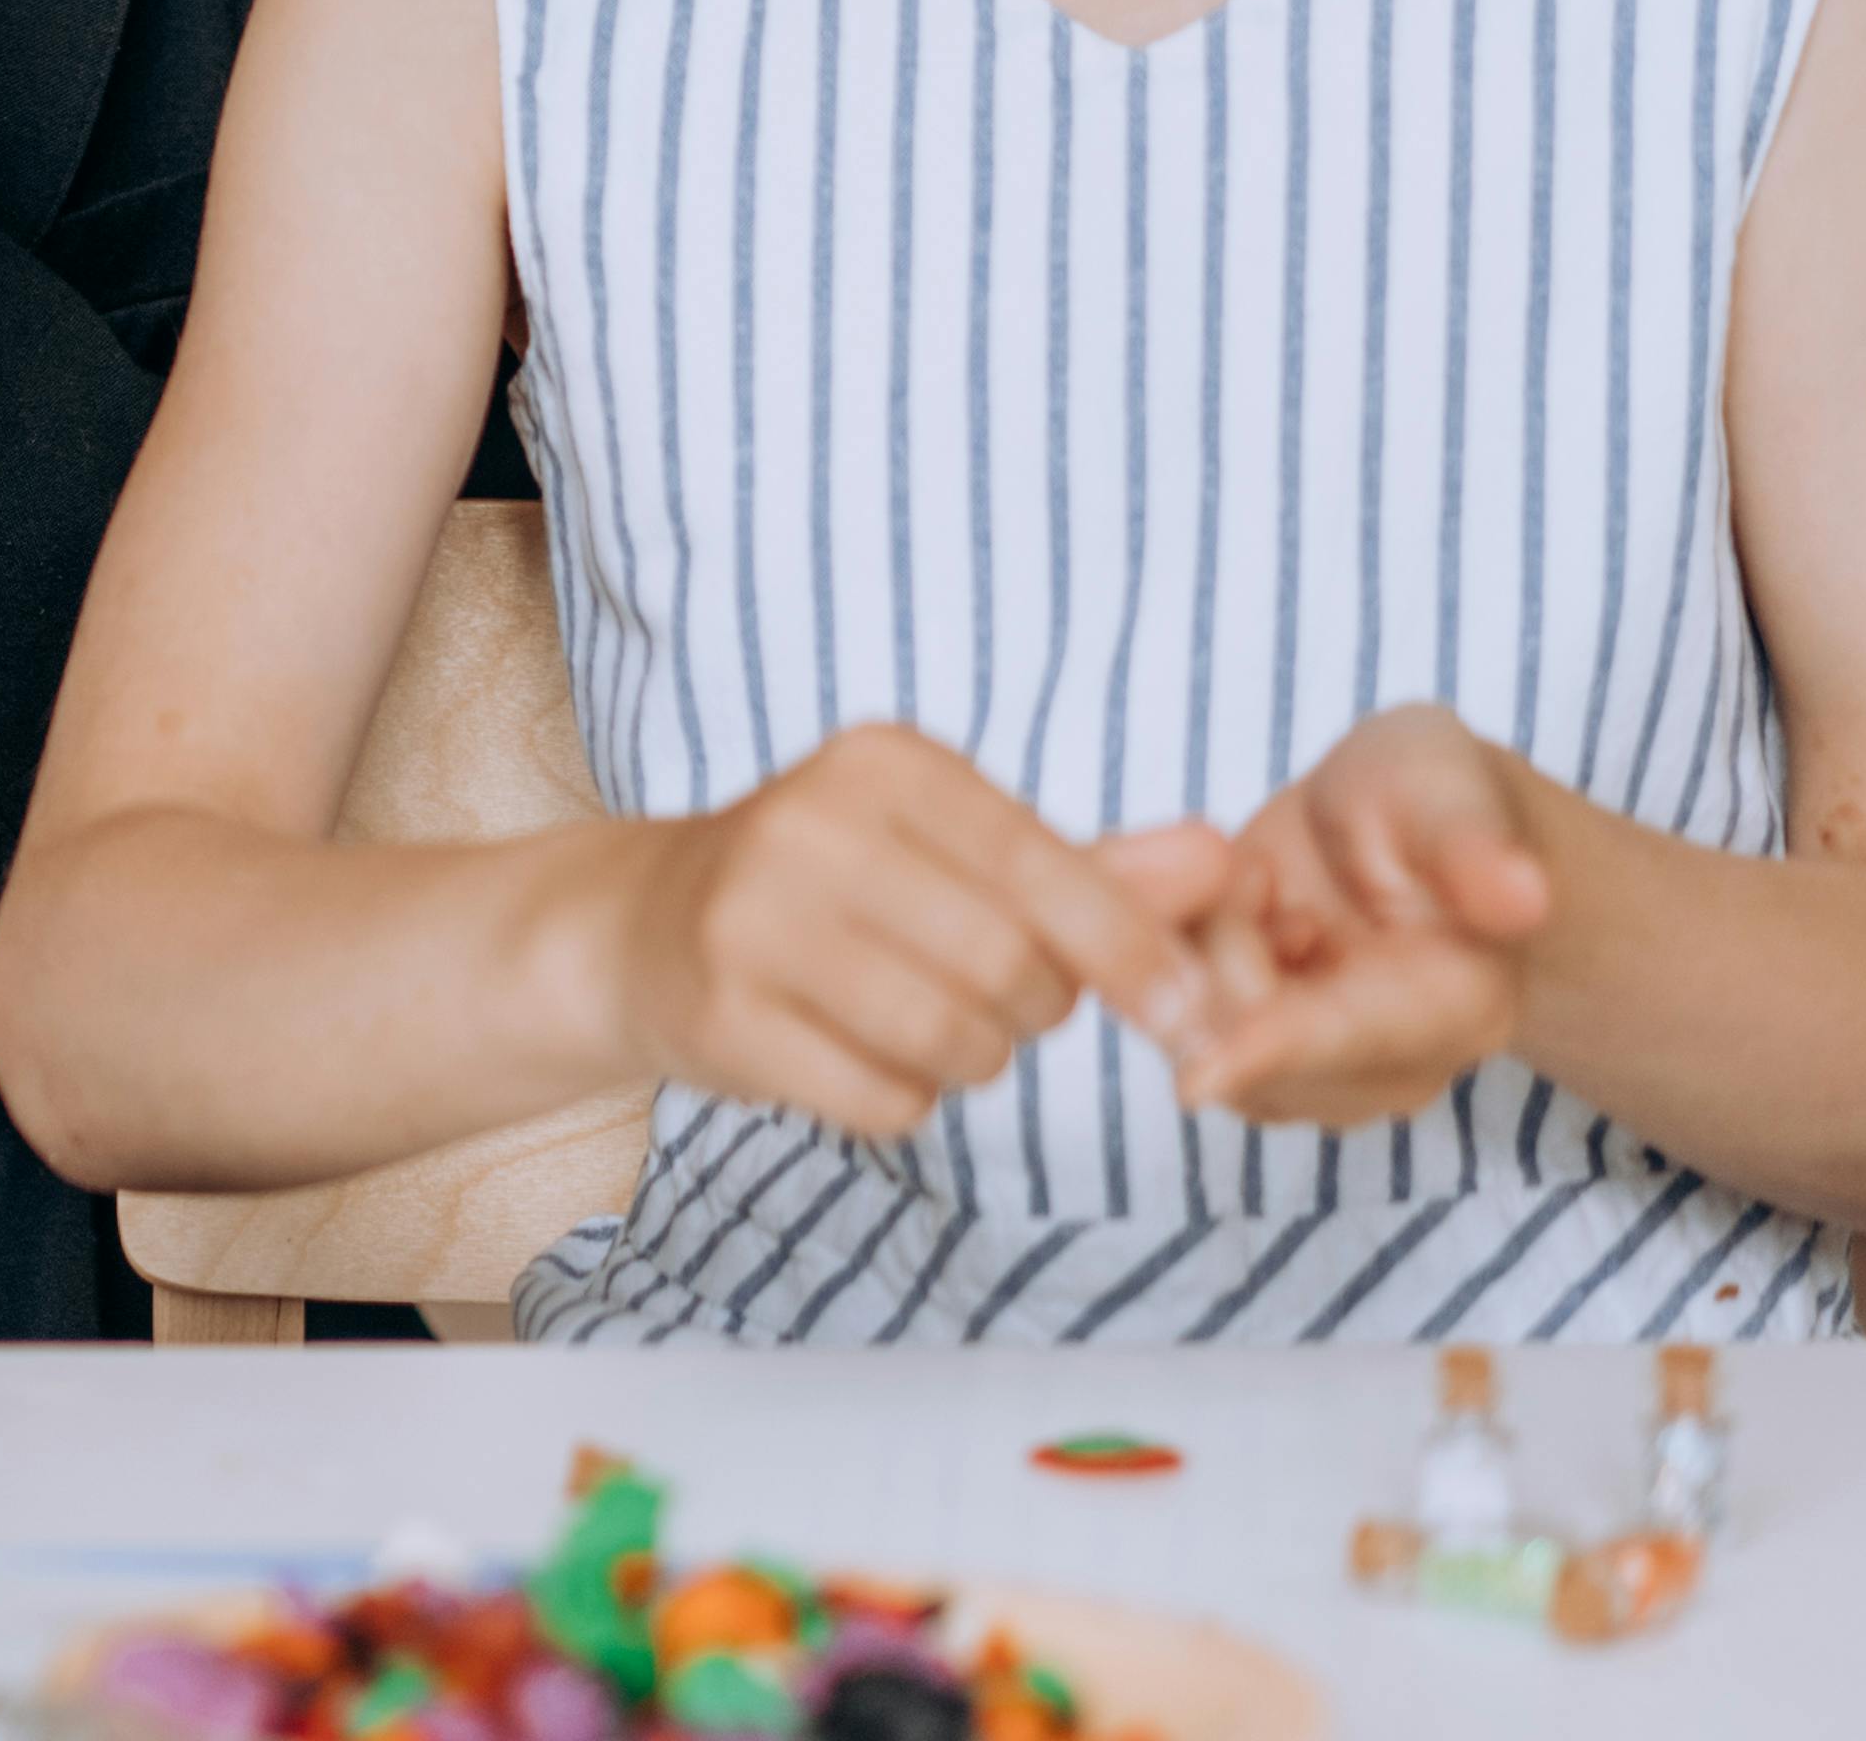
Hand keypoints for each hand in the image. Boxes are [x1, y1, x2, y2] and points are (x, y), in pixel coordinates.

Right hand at [599, 723, 1209, 1145]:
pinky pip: (884, 1102)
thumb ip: (1091, 866)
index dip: (1139, 955)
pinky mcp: (724, 1018)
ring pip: (953, 1042)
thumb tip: (1226, 864)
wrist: (639, 927)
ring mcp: (754, 922)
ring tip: (921, 1023)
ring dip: (969, 1060)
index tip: (1196, 1019)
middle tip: (991, 998)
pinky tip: (853, 1054)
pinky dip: (897, 1100)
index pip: (1050, 871)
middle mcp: (811, 826)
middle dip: (1032, 1010)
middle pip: (1012, 969)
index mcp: (883, 763)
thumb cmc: (832, 888)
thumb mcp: (952, 851)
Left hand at [1133, 705, 1557, 1127]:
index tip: (1197, 1074)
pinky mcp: (1248, 1061)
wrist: (1405, 835)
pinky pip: (1166, 1014)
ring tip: (1265, 890)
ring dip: (1194, 945)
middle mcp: (1382, 1069)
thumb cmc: (1432, 803)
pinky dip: (1171, 953)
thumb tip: (1525, 898)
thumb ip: (1473, 844)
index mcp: (1453, 1008)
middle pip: (1240, 1039)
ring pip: (1192, 1029)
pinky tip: (1231, 917)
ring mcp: (1312, 1077)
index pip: (1348, 1039)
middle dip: (1213, 943)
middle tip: (1260, 873)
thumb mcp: (1448, 787)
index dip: (1271, 1048)